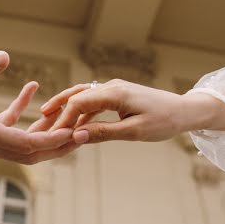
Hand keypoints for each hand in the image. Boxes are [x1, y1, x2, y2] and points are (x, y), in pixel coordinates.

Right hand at [0, 51, 77, 162]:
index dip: (51, 140)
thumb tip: (5, 57)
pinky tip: (32, 90)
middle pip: (29, 153)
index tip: (75, 133)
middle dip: (58, 145)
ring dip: (46, 134)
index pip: (23, 144)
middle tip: (86, 133)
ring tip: (72, 118)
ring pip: (22, 146)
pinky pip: (9, 130)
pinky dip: (23, 115)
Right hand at [29, 79, 224, 143]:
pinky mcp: (117, 95)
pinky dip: (80, 113)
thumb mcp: (134, 131)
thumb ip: (104, 133)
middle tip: (39, 124)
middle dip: (57, 109)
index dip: (62, 119)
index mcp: (115, 93)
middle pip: (75, 95)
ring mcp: (113, 89)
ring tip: (49, 123)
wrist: (185, 111)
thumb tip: (77, 136)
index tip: (51, 135)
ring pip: (82, 97)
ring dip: (66, 110)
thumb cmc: (164, 121)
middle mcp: (111, 87)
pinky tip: (72, 125)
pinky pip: (93, 102)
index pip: (79, 103)